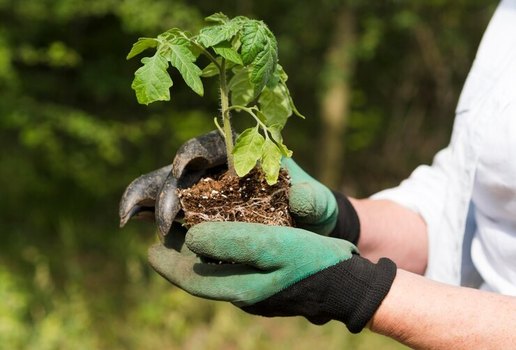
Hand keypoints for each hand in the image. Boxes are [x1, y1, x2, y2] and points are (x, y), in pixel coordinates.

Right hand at [119, 131, 360, 242]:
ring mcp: (202, 189)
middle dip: (168, 190)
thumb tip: (300, 197)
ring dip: (145, 197)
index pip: (212, 145)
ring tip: (126, 216)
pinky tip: (130, 221)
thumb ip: (314, 201)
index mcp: (243, 154)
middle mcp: (217, 168)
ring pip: (165, 185)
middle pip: (182, 169)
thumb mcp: (319, 205)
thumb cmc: (313, 211)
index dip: (193, 151)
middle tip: (165, 222)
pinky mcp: (193, 211)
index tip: (183, 166)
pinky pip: (165, 208)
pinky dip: (146, 211)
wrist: (305, 232)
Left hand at [148, 221, 395, 332]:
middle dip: (181, 256)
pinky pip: (236, 266)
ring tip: (190, 229)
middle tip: (166, 234)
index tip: (149, 248)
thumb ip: (231, 242)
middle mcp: (244, 294)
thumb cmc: (313, 262)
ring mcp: (257, 290)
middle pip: (202, 275)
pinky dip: (223, 250)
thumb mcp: (272, 247)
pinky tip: (226, 235)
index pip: (191, 280)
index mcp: (240, 289)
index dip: (168, 264)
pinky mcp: (270, 283)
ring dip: (201, 252)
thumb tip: (192, 238)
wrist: (348, 282)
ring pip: (218, 270)